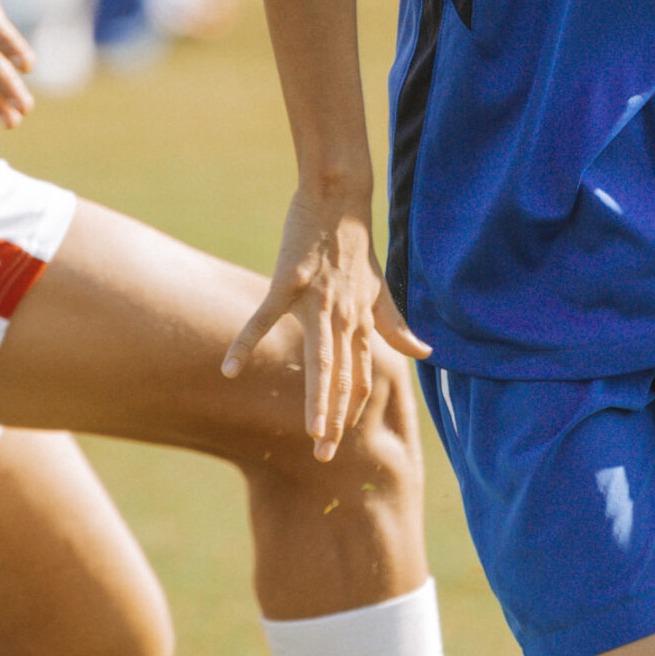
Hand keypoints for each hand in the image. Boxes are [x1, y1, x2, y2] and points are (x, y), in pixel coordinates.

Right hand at [221, 184, 431, 459]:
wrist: (339, 199)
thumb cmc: (355, 245)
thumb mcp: (381, 288)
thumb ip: (396, 325)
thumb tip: (425, 352)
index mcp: (361, 323)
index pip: (358, 378)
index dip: (350, 411)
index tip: (336, 442)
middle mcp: (344, 318)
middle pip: (342, 378)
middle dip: (335, 419)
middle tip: (326, 456)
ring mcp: (317, 301)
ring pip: (319, 359)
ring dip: (318, 398)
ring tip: (311, 431)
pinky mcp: (289, 281)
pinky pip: (264, 318)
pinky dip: (246, 342)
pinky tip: (229, 368)